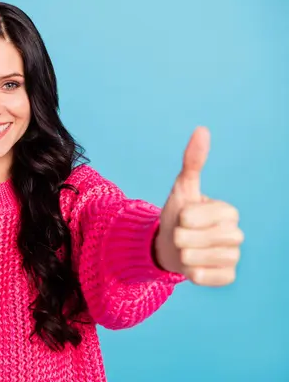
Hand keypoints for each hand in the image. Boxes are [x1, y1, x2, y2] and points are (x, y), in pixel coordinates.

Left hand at [154, 126, 243, 285]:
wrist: (172, 246)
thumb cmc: (178, 215)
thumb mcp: (182, 188)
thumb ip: (193, 161)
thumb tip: (202, 129)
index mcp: (228, 211)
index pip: (194, 216)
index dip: (182, 218)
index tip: (183, 217)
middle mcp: (236, 234)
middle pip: (196, 239)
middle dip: (180, 237)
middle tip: (183, 235)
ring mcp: (233, 257)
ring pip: (198, 258)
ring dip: (183, 254)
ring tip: (186, 249)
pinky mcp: (227, 277)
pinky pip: (203, 277)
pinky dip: (191, 272)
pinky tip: (192, 265)